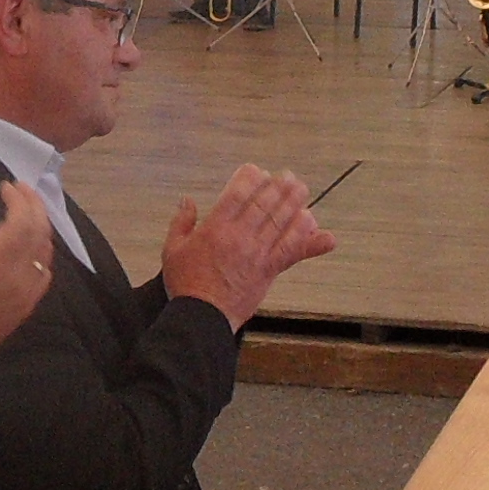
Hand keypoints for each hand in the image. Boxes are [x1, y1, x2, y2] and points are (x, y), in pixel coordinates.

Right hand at [0, 178, 59, 389]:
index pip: (20, 222)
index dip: (19, 199)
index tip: (6, 185)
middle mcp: (16, 279)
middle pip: (40, 233)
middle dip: (34, 206)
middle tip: (20, 189)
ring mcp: (24, 295)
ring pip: (46, 253)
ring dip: (40, 226)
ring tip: (25, 211)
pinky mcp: (24, 308)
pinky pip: (44, 273)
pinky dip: (41, 251)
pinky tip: (29, 247)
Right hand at [158, 165, 335, 327]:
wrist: (202, 317)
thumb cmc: (186, 285)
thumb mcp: (172, 249)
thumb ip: (181, 222)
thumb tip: (186, 200)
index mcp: (215, 228)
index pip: (237, 193)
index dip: (250, 178)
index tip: (257, 171)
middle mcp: (240, 237)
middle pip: (264, 204)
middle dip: (278, 187)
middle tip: (287, 177)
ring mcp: (257, 253)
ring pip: (281, 222)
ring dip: (294, 203)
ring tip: (302, 190)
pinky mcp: (269, 270)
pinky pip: (291, 250)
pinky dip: (306, 237)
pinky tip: (316, 226)